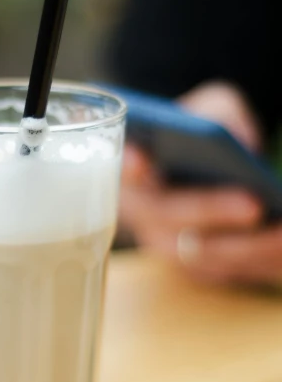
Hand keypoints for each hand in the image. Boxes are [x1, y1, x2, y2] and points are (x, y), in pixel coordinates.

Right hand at [119, 82, 281, 283]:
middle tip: (254, 203)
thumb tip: (239, 139)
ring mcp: (167, 245)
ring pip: (201, 254)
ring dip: (247, 245)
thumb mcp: (209, 109)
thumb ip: (218, 112)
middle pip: (169, 217)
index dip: (129, 164)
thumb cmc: (199, 138)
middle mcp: (142, 212)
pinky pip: (226, 272)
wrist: (200, 174)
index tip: (140, 158)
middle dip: (211, 211)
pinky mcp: (197, 267)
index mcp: (134, 166)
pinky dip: (259, 261)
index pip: (122, 166)